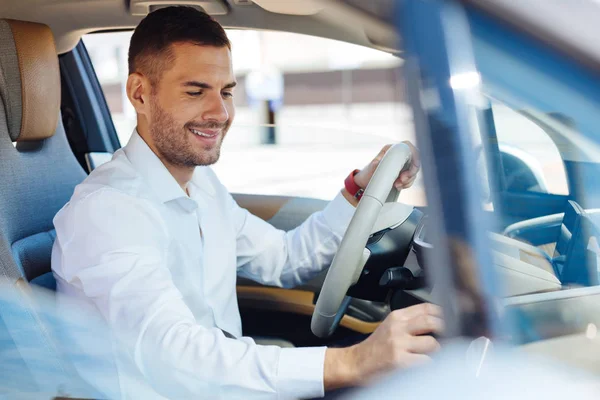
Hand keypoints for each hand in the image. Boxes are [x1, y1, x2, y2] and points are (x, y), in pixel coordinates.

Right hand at [324, 303, 442, 389]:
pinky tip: (423, 365)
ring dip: (436, 351)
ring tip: (431, 355)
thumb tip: (436, 321)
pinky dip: (429, 364)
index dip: (442, 313)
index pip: (426, 308)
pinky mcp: (400, 361)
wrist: (356, 362)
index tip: (450, 319)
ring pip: (433, 344)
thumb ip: (409, 321)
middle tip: (448, 337)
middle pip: (432, 322)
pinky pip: (426, 362)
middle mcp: (398, 327)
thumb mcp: (389, 326)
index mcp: (397, 316)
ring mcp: (399, 344)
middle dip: (444, 330)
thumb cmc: (375, 347)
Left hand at [354, 141, 420, 190]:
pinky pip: (410, 178)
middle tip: (401, 180)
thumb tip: (378, 162)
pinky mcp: (403, 173)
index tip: (411, 169)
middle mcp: (399, 155)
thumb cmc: (368, 173)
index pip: (409, 147)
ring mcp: (402, 164)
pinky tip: (398, 187)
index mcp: (392, 149)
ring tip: (396, 185)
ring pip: (413, 171)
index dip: (415, 156)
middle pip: (414, 161)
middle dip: (410, 173)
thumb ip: (375, 164)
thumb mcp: (370, 168)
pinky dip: (407, 184)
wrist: (365, 183)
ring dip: (408, 180)